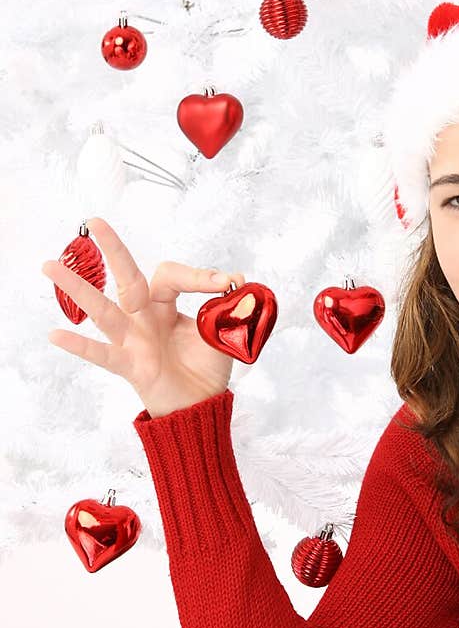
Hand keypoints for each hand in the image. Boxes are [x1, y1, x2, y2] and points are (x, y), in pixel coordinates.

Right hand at [41, 216, 246, 418]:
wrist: (201, 406)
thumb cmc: (205, 367)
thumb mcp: (222, 332)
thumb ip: (229, 309)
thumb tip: (240, 283)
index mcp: (166, 305)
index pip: (172, 276)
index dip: (198, 276)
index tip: (228, 282)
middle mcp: (144, 317)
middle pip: (127, 279)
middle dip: (113, 250)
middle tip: (95, 221)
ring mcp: (133, 340)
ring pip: (103, 310)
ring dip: (78, 288)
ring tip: (50, 265)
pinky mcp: (130, 366)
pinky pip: (101, 354)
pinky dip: (79, 346)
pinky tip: (55, 335)